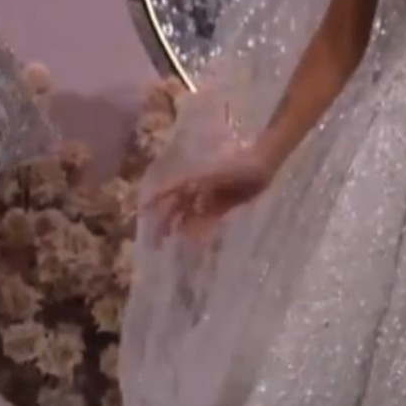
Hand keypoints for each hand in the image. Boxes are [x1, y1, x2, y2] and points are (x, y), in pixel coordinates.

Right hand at [147, 147, 273, 241]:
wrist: (263, 164)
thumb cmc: (239, 164)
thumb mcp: (216, 173)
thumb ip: (195, 186)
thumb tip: (178, 192)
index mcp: (193, 176)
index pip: (169, 188)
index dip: (156, 198)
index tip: (143, 210)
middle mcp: (198, 186)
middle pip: (177, 204)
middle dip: (165, 220)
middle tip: (157, 239)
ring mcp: (209, 196)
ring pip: (190, 213)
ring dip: (181, 226)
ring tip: (173, 241)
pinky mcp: (222, 205)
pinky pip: (207, 219)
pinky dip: (200, 229)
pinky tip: (195, 240)